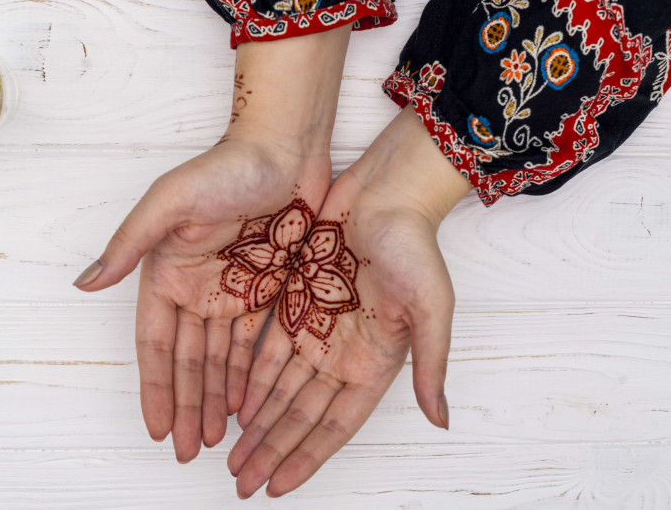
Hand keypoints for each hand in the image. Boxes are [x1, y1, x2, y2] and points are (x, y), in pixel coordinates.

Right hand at [73, 27, 351, 462]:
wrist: (286, 145)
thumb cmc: (225, 167)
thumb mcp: (169, 203)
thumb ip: (128, 246)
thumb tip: (84, 285)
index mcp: (169, 271)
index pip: (157, 343)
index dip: (156, 387)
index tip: (159, 428)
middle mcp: (197, 285)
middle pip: (190, 360)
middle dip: (188, 405)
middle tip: (191, 451)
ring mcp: (234, 288)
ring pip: (222, 358)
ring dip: (217, 398)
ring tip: (219, 440)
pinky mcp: (268, 287)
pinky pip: (256, 341)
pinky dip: (250, 374)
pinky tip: (248, 404)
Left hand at [227, 107, 472, 497]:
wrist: (386, 190)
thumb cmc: (414, 246)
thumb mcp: (431, 308)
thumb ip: (429, 365)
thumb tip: (441, 421)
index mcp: (374, 361)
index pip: (333, 424)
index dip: (305, 457)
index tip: (276, 487)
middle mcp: (343, 352)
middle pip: (299, 414)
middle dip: (270, 449)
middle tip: (240, 481)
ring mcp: (318, 327)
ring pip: (279, 387)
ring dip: (256, 421)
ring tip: (229, 452)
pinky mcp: (295, 300)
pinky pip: (266, 348)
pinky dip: (249, 377)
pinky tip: (232, 402)